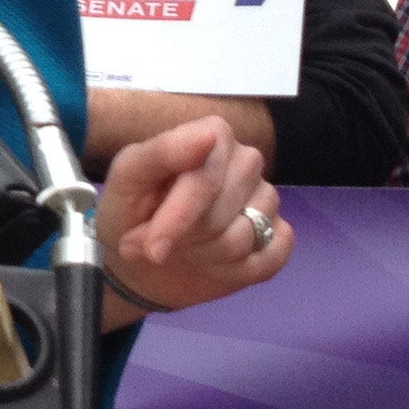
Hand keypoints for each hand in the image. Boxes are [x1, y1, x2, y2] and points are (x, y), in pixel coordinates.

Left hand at [91, 115, 293, 317]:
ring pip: (243, 239)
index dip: (178, 217)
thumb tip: (207, 136)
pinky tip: (212, 265)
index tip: (153, 246)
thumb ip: (161, 152)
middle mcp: (246, 160)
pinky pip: (269, 260)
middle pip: (221, 213)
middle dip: (184, 239)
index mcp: (212, 135)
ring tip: (183, 251)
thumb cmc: (133, 212)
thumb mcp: (127, 179)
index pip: (205, 179)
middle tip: (159, 245)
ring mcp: (267, 198)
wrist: (144, 261)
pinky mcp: (281, 234)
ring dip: (203, 257)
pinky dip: (233, 273)